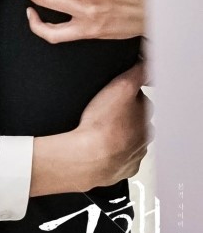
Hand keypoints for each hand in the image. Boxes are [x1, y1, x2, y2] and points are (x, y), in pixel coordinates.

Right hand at [31, 62, 150, 195]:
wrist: (86, 158)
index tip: (110, 94)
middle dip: (122, 115)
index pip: (139, 98)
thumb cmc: (101, 125)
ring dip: (117, 134)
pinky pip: (120, 158)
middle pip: (134, 119)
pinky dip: (111, 152)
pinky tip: (99, 146)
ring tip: (98, 129)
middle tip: (102, 111)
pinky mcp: (123, 169)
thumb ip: (137, 73)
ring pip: (128, 139)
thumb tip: (146, 64)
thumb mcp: (120, 87)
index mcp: (146, 115)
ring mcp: (135, 154)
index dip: (123, 93)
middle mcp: (145, 135)